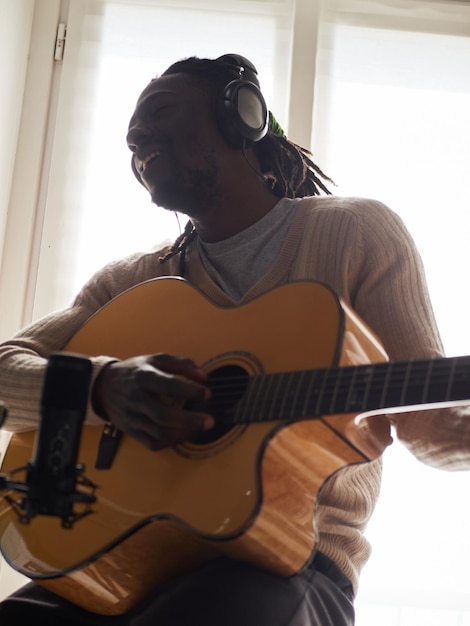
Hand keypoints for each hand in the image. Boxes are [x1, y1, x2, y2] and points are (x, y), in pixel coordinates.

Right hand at [92, 354, 213, 449]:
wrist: (103, 386)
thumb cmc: (136, 371)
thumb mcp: (156, 359)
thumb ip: (182, 364)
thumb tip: (204, 377)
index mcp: (143, 377)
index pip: (169, 385)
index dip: (191, 391)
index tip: (207, 394)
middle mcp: (136, 398)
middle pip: (163, 415)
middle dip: (190, 420)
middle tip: (210, 421)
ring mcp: (131, 417)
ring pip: (158, 432)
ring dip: (182, 432)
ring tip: (198, 427)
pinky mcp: (130, 431)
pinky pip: (151, 442)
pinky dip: (170, 441)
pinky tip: (181, 434)